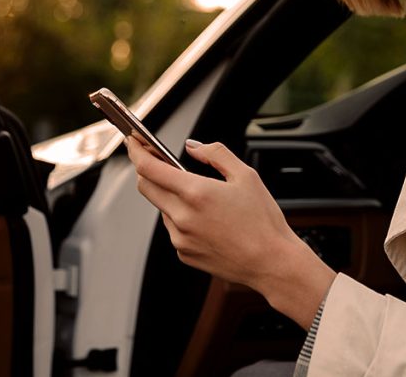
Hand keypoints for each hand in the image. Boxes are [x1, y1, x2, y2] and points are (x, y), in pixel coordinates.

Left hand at [125, 136, 334, 327]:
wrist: (271, 263)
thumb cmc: (263, 221)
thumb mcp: (246, 175)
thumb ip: (216, 154)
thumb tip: (193, 147)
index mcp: (196, 193)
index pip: (149, 168)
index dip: (137, 151)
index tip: (134, 141)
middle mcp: (182, 217)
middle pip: (146, 187)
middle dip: (147, 170)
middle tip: (159, 160)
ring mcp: (180, 238)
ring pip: (162, 208)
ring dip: (169, 196)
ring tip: (200, 196)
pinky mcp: (184, 254)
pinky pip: (174, 228)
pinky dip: (181, 217)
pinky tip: (207, 219)